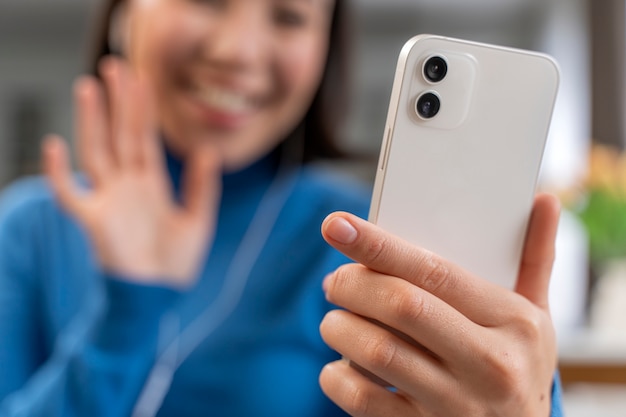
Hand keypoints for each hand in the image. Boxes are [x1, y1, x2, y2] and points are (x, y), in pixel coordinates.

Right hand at [43, 57, 220, 286]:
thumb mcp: (198, 220)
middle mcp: (127, 186)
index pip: (144, 138)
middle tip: (114, 66)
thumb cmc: (176, 264)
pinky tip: (55, 146)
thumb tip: (207, 150)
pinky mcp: (92, 221)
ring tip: (89, 87)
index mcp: (151, 185)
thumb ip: (201, 186)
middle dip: (118, 102)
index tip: (142, 78)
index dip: (144, 110)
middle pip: (120, 135)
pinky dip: (59, 173)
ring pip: (97, 152)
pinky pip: (68, 194)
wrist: (158, 297)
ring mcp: (108, 200)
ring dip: (92, 121)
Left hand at [319, 194, 560, 416]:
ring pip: (376, 352)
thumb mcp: (537, 317)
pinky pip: (363, 400)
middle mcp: (489, 364)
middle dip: (352, 285)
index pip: (434, 271)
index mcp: (514, 323)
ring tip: (336, 320)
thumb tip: (543, 199)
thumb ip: (535, 258)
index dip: (379, 245)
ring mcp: (456, 404)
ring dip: (339, 328)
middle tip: (334, 282)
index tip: (337, 225)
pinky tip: (342, 365)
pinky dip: (336, 377)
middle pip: (401, 306)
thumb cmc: (519, 366)